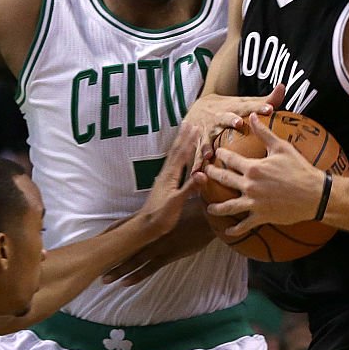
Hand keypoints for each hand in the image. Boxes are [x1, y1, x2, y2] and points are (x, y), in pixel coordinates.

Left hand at [103, 196, 211, 284]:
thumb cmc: (195, 209)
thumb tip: (157, 217)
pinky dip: (136, 276)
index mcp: (150, 221)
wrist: (206, 215)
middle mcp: (150, 234)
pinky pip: (149, 268)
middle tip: (95, 267)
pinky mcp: (168, 255)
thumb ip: (163, 213)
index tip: (98, 242)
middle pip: (125, 248)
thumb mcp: (175, 206)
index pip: (125, 228)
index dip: (111, 235)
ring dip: (119, 270)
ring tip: (105, 279)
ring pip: (133, 260)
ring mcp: (157, 245)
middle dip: (110, 258)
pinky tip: (125, 283)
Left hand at [133, 122, 203, 237]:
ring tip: (184, 134)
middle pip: (176, 151)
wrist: (146, 226)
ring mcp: (164, 179)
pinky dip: (178, 157)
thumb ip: (189, 188)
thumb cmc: (161, 216)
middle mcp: (166, 174)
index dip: (189, 140)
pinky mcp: (164, 185)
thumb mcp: (176, 202)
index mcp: (170, 176)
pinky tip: (179, 158)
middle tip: (189, 123)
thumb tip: (202, 174)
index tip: (196, 127)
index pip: (181, 154)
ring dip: (180, 144)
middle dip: (183, 137)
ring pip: (174, 157)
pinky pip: (173, 165)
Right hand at [188, 83, 285, 165]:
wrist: (196, 107)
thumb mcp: (243, 102)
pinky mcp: (198, 141)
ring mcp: (207, 130)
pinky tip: (196, 172)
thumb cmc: (226, 108)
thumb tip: (282, 87)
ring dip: (207, 144)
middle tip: (237, 122)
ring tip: (209, 153)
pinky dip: (195, 162)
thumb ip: (263, 100)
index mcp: (233, 108)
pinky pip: (196, 153)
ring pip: (207, 137)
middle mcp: (219, 117)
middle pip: (225, 117)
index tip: (269, 109)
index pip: (249, 106)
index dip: (259, 107)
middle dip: (230, 119)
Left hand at [202, 117, 325, 237]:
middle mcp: (249, 185)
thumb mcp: (282, 148)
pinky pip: (244, 225)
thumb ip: (264, 133)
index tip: (215, 153)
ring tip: (209, 208)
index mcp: (253, 167)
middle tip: (204, 173)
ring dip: (217, 207)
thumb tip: (253, 115)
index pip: (230, 159)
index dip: (220, 155)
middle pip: (224, 180)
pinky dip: (235, 230)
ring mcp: (254, 202)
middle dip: (211, 176)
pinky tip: (227, 232)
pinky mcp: (261, 216)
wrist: (314, 194)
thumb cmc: (300, 169)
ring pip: (228, 206)